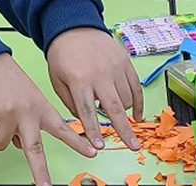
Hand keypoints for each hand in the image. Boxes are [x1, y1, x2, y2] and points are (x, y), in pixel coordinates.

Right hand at [0, 53, 95, 185]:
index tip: (93, 153)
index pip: (63, 128)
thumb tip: (21, 146)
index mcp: (41, 108)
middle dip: (40, 172)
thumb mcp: (27, 99)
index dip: (78, 143)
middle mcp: (28, 112)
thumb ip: (28, 123)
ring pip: (0, 145)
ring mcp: (8, 114)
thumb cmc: (6, 81)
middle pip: (35, 150)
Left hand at [47, 27, 143, 151]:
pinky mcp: (126, 63)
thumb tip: (87, 123)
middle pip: (114, 109)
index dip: (94, 131)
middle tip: (133, 146)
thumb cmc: (63, 56)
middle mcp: (100, 75)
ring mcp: (115, 68)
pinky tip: (136, 115)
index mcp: (79, 80)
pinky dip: (138, 103)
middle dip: (124, 131)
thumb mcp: (57, 80)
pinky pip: (136, 88)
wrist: (75, 27)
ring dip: (122, 113)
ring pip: (126, 100)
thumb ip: (71, 103)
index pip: (87, 112)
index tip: (99, 147)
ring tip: (113, 111)